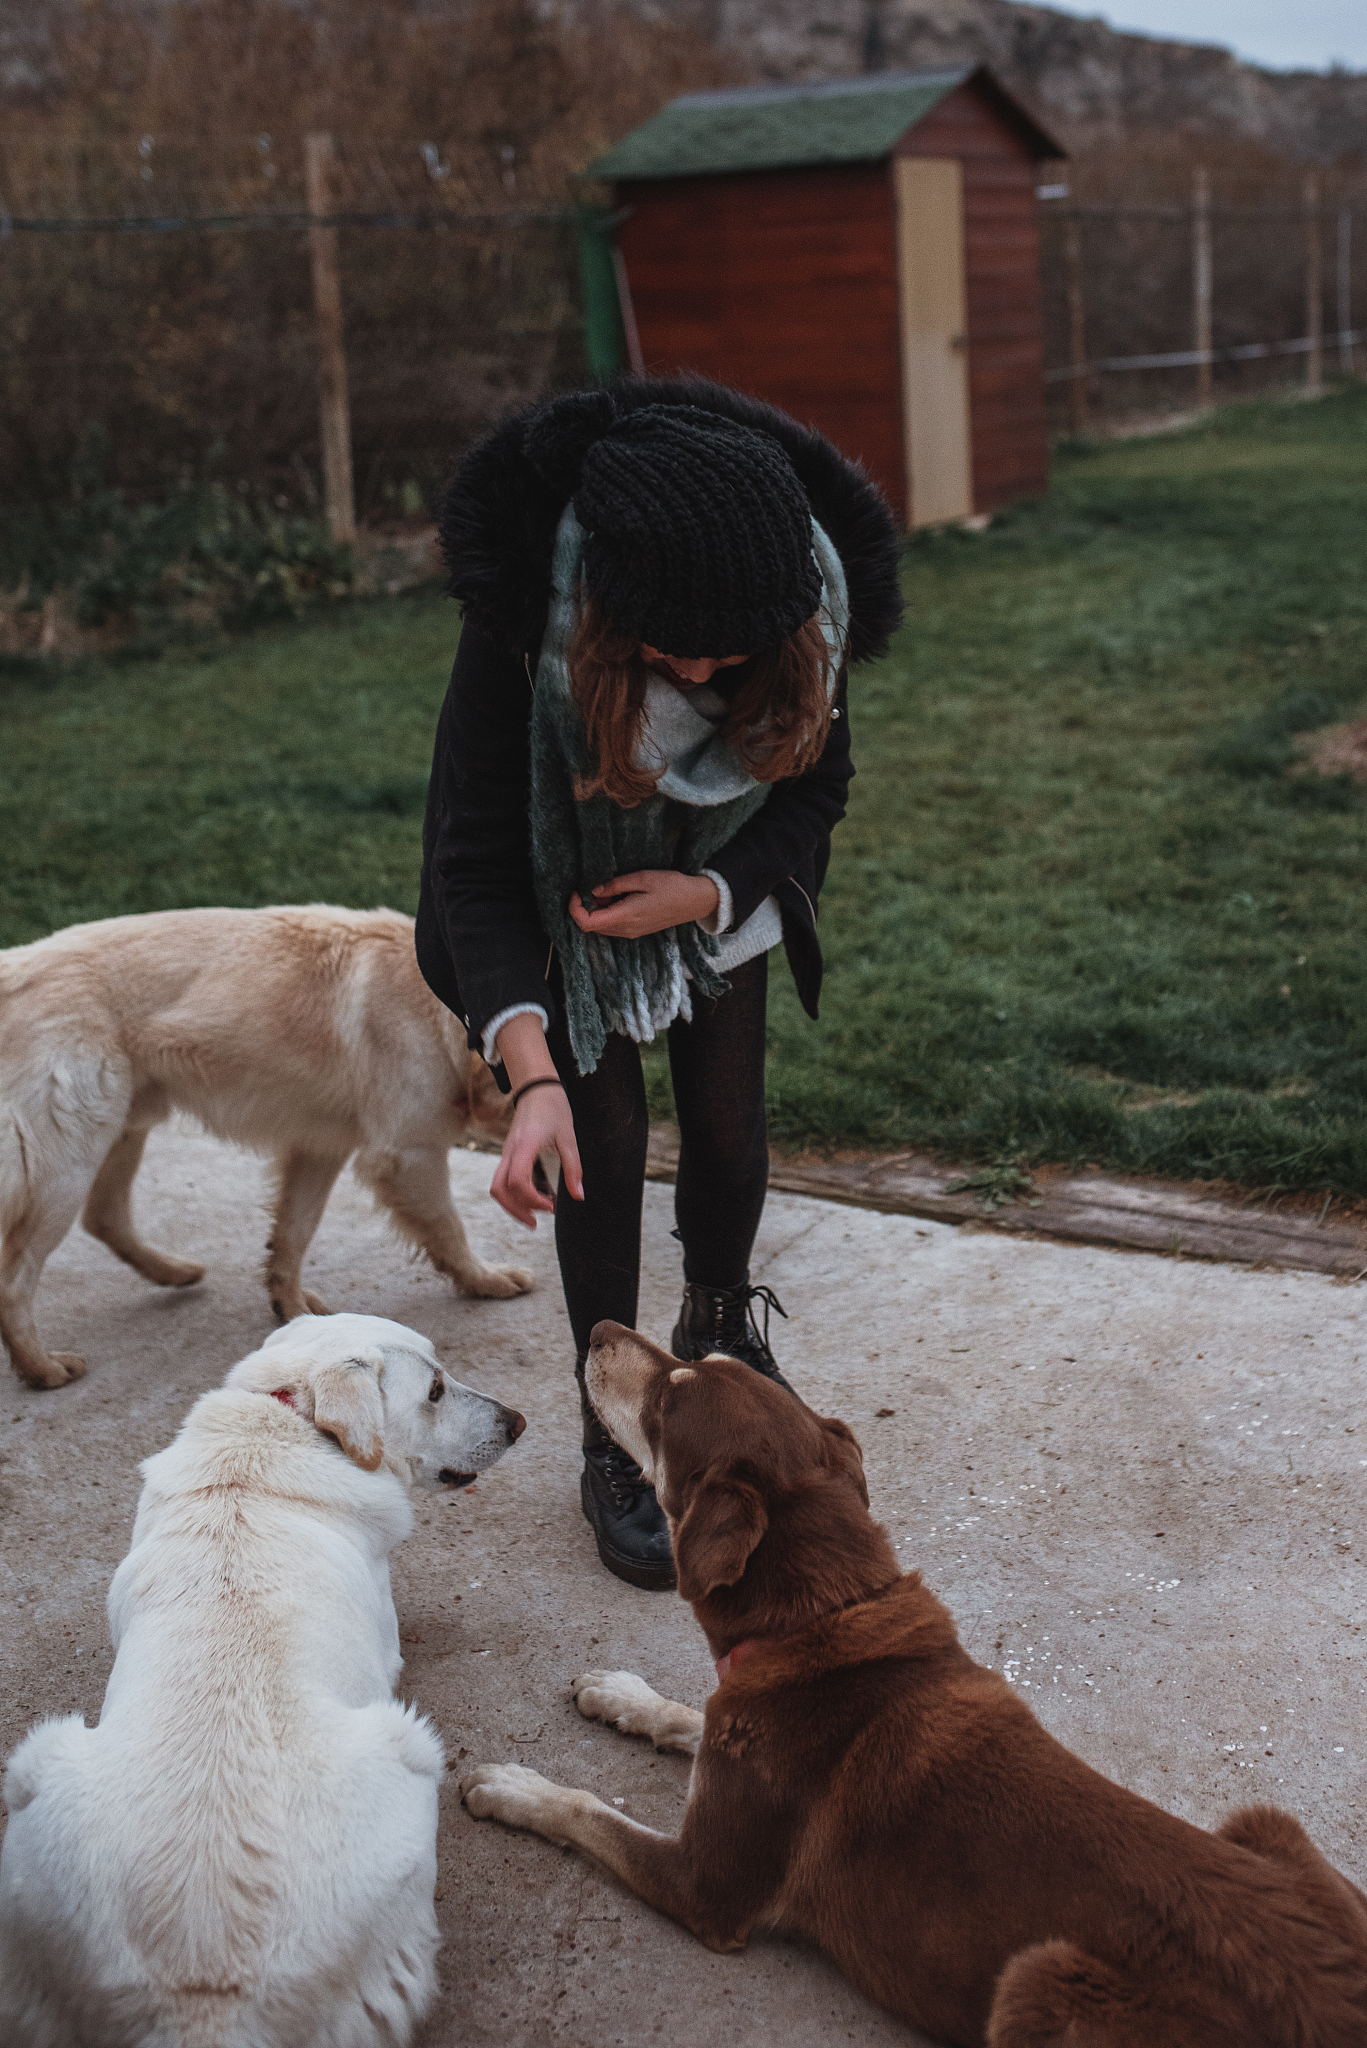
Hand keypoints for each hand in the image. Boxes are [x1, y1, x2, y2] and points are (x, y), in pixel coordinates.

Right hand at [490, 1082, 582, 1228]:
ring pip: (497, 1187)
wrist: (537, 1088)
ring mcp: (506, 1153)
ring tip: (532, 1216)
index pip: (518, 1181)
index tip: (551, 1206)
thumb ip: (573, 1167)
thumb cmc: (554, 1108)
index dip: (532, 1200)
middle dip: (516, 1210)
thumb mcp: (569, 1137)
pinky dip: (512, 1195)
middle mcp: (510, 1151)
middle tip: (536, 1223)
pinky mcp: (507, 1154)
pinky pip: (502, 1180)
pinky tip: (531, 1199)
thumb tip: (578, 1195)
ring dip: (511, 1205)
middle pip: (499, 1189)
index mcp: (525, 1146)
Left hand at [568, 870, 719, 940]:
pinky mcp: (637, 930)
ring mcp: (632, 933)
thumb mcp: (641, 878)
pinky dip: (609, 912)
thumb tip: (594, 890)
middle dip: (587, 906)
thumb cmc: (672, 887)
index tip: (575, 892)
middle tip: (597, 885)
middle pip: (592, 926)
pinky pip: (614, 925)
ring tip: (612, 889)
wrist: (696, 901)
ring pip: (602, 926)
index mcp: (625, 917)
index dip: (574, 909)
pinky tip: (621, 896)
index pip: (587, 923)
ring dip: (599, 909)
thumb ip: (615, 885)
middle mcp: (626, 930)